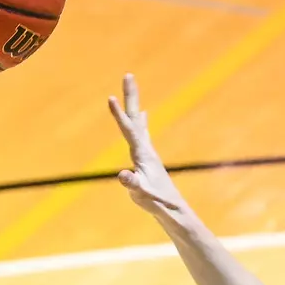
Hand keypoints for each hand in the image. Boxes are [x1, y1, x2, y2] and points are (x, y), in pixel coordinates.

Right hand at [108, 73, 188, 219]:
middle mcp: (147, 149)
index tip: (110, 97)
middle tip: (128, 75)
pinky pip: (142, 132)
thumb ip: (134, 185)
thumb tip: (123, 176)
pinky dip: (141, 121)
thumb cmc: (158, 204)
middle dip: (131, 96)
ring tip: (131, 87)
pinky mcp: (148, 158)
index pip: (129, 130)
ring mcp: (148, 152)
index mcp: (143, 154)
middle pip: (137, 117)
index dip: (119, 115)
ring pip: (139, 122)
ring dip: (134, 104)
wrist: (174, 210)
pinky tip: (145, 115)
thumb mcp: (143, 196)